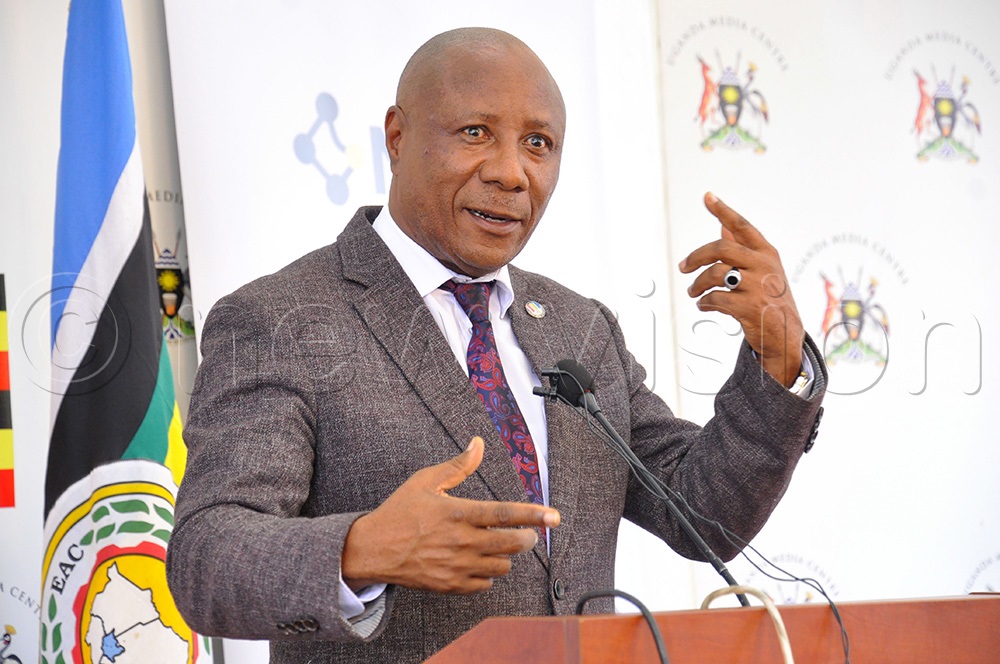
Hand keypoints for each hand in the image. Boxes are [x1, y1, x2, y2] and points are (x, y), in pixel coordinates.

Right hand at [341, 436, 559, 593]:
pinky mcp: (451, 586)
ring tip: (499, 546)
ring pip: (502, 566)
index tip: (553, 516)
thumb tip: (478, 443)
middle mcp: (462, 542)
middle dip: (528, 538)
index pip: (506, 514)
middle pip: (512, 544)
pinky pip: (485, 585)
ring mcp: (457, 567)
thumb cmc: (400, 512)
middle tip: (529, 533)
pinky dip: (489, 575)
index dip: (533, 514)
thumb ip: (458, 465)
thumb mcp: (426, 481)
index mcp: (459, 513)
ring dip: (507, 556)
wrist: (373, 549)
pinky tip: (480, 563)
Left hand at [679, 192, 804, 386]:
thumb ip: (741, 248)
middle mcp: (764, 265)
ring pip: (715, 275)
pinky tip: (704, 305)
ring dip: (698, 285)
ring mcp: (758, 286)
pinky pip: (715, 299)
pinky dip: (704, 303)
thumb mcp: (761, 269)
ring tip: (693, 292)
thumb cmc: (768, 296)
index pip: (742, 226)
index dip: (724, 211)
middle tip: (683, 267)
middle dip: (696, 257)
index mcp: (766, 252)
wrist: (784, 333)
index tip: (708, 196)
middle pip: (721, 249)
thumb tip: (722, 226)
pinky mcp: (750, 308)